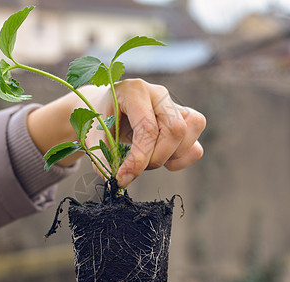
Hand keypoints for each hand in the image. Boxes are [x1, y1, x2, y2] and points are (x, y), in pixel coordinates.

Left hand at [85, 79, 205, 186]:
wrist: (107, 108)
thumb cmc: (100, 120)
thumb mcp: (93, 135)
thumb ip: (102, 157)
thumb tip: (115, 181)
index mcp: (134, 91)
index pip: (147, 128)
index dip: (138, 159)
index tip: (122, 178)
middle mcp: (159, 94)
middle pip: (175, 129)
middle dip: (156, 158)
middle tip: (135, 168)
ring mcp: (175, 106)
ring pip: (189, 134)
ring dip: (169, 157)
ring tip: (147, 160)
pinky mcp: (185, 121)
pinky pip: (195, 146)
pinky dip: (181, 160)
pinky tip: (163, 160)